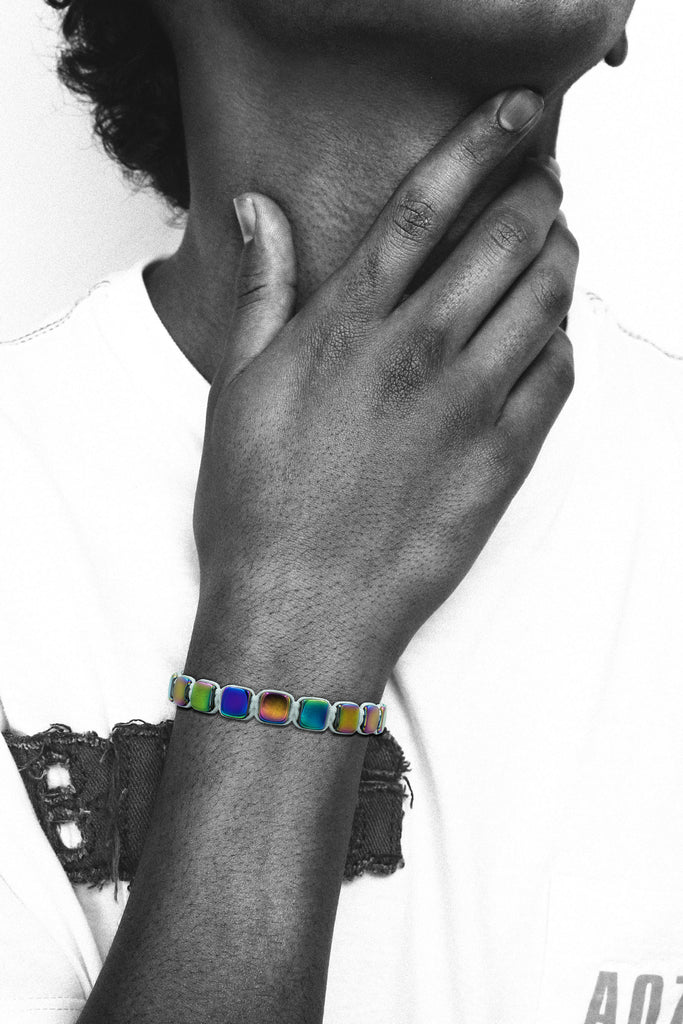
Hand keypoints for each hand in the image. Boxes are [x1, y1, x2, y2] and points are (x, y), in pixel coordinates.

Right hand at [190, 88, 577, 693]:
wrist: (302, 607)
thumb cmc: (257, 506)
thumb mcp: (238, 388)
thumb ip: (263, 290)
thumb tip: (256, 210)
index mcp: (349, 323)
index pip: (428, 203)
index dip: (480, 141)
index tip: (517, 111)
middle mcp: (417, 349)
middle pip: (508, 235)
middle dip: (538, 195)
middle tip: (543, 186)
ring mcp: (468, 404)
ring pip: (548, 297)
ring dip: (561, 258)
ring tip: (555, 249)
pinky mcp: (504, 458)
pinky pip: (560, 373)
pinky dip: (563, 340)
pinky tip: (547, 338)